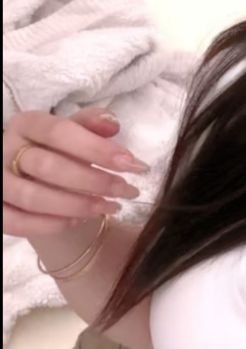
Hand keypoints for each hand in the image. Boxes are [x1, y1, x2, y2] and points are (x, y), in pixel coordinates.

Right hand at [3, 108, 147, 238]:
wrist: (32, 178)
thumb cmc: (57, 151)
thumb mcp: (73, 132)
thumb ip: (91, 124)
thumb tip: (112, 124)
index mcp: (26, 124)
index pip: (59, 132)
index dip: (96, 148)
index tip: (130, 163)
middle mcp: (4, 149)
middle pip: (47, 167)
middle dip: (93, 180)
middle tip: (125, 190)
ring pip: (33, 198)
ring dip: (77, 205)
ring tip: (109, 207)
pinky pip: (17, 222)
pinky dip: (51, 224)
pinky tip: (80, 221)